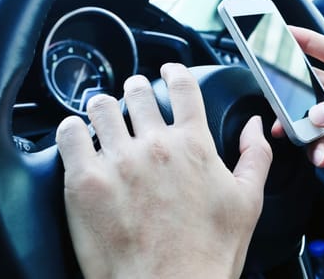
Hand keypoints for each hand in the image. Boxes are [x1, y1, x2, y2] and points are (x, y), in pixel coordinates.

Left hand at [56, 64, 271, 277]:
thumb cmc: (208, 252)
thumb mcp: (248, 201)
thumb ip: (254, 155)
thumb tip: (254, 125)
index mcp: (193, 144)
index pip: (182, 85)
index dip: (174, 70)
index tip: (168, 70)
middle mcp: (155, 145)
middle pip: (138, 91)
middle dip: (137, 90)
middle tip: (135, 100)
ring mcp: (118, 160)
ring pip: (102, 105)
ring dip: (105, 107)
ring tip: (106, 118)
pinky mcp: (85, 181)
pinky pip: (69, 132)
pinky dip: (73, 129)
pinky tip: (80, 137)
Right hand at [272, 27, 323, 217]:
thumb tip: (317, 112)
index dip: (309, 42)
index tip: (285, 34)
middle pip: (314, 86)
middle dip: (293, 89)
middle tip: (275, 92)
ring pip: (310, 118)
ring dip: (299, 126)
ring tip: (296, 134)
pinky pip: (316, 144)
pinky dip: (313, 150)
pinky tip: (321, 157)